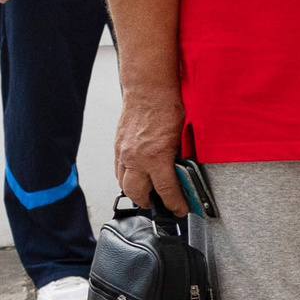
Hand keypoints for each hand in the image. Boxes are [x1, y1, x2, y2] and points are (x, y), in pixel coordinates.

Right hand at [115, 82, 187, 215]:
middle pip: (137, 193)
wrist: (148, 89)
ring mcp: (123, 153)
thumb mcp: (182, 137)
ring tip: (148, 194)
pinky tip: (136, 176)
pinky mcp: (117, 146)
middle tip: (161, 205)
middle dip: (149, 203)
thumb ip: (178, 158)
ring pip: (123, 183)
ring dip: (135, 191)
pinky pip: (118, 169)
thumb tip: (182, 173)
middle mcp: (135, 158)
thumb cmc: (167, 106)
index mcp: (156, 157)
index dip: (174, 204)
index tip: (180, 210)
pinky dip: (126, 177)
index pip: (165, 190)